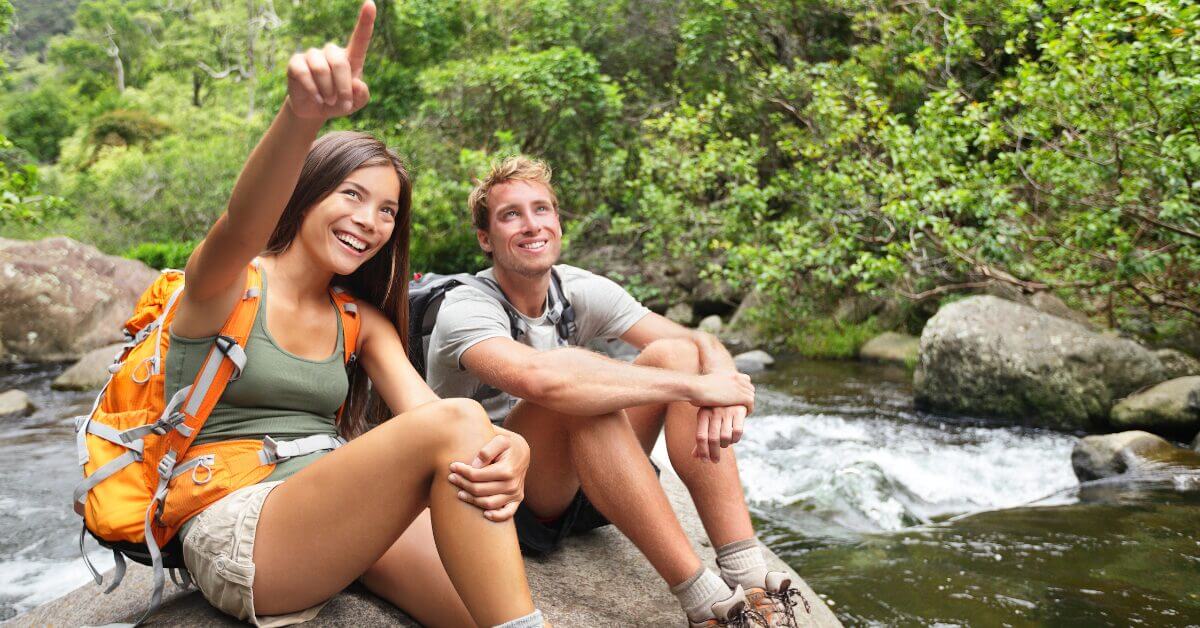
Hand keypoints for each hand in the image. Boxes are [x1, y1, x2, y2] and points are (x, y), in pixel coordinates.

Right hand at [285, 1, 374, 119]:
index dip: (366, 21)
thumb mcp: (355, 104)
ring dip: (328, 90)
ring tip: (329, 101)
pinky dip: (313, 90)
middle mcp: (331, 52)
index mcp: (350, 58)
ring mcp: (312, 55)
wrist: (314, 110)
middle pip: (339, 62)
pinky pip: (304, 73)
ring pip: (321, 69)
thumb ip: (362, 96)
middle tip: (343, 103)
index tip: (371, 3)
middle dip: (342, 87)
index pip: (360, 38)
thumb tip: (357, 83)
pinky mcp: (296, 62)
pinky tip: (317, 97)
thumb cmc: (338, 102)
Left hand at [447, 430, 529, 520]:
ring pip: (488, 504)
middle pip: (479, 490)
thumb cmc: (507, 444)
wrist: (522, 451)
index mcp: (507, 470)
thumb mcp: (499, 439)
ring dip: (471, 500)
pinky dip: (496, 516)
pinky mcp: (517, 499)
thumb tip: (474, 466)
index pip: (477, 475)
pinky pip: (507, 514)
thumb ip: (487, 451)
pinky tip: (484, 514)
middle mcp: (512, 484)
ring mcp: (515, 493)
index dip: (462, 472)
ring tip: (459, 492)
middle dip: (462, 484)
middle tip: (451, 477)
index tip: (452, 466)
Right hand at [691, 370, 754, 413]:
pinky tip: (743, 415)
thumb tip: (711, 392)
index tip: (739, 397)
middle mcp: (737, 378)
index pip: (746, 379)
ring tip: (743, 412)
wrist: (696, 388)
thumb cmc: (695, 388)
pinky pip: (751, 403)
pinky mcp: (741, 396)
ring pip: (751, 396)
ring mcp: (739, 387)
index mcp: (730, 374)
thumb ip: (715, 387)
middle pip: (750, 388)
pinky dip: (749, 409)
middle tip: (743, 406)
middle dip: (747, 396)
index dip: (744, 389)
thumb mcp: (707, 384)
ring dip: (748, 404)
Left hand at [692, 404, 746, 462]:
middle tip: (715, 461)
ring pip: (725, 437)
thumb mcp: (706, 419)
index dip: (702, 451)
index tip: (704, 461)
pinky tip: (733, 439)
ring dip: (725, 445)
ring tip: (724, 445)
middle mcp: (714, 411)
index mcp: (703, 413)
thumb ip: (702, 437)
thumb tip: (695, 456)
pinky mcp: (739, 411)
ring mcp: (727, 411)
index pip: (701, 437)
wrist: (731, 390)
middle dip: (714, 453)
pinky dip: (735, 439)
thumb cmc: (715, 410)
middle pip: (713, 439)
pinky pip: (737, 432)